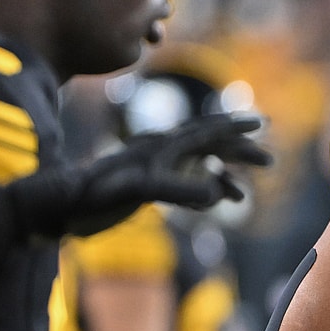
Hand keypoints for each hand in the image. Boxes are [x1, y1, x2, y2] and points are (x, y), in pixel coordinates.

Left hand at [9, 114, 269, 239]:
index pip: (207, 131)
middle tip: (269, 161)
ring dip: (224, 177)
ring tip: (245, 195)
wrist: (60, 207)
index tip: (261, 123)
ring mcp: (154, 170)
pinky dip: (205, 192)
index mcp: (162, 146)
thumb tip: (217, 193)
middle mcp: (161, 153)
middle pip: (209, 146)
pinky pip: (185, 185)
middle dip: (239, 153)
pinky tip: (213, 204)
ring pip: (199, 168)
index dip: (235, 129)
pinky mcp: (146, 187)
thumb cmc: (94, 196)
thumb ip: (179, 190)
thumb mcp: (139, 191)